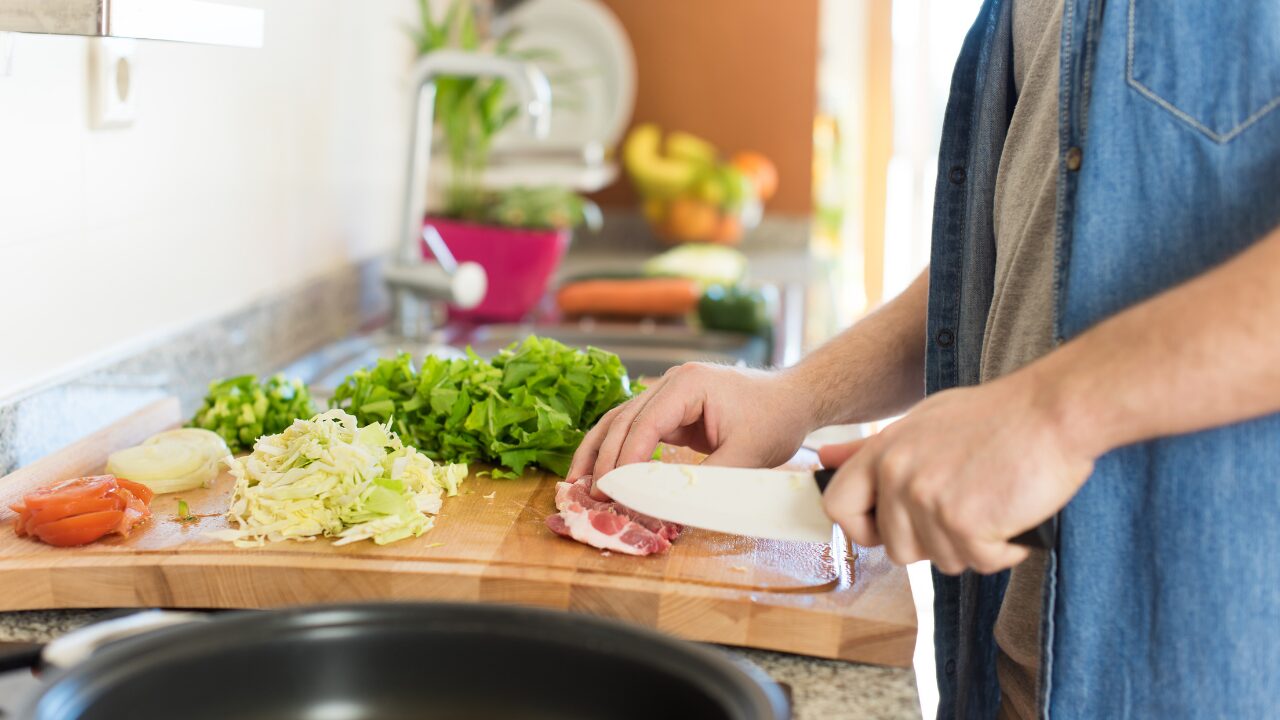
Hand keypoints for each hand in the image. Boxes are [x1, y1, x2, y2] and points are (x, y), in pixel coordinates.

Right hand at [568, 363, 816, 483]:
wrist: (794, 400)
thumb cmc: (775, 420)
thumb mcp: (747, 455)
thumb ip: (708, 480)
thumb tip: (670, 506)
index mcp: (688, 385)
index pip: (645, 423)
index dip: (624, 458)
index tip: (610, 489)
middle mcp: (671, 383)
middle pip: (624, 419)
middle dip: (604, 458)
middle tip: (589, 494)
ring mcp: (668, 394)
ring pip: (621, 421)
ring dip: (599, 451)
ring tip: (577, 481)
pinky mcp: (671, 409)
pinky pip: (637, 428)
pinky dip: (619, 450)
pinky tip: (602, 472)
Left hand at [819, 374, 1093, 573]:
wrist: (1052, 411)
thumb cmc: (995, 417)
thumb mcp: (921, 422)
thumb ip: (871, 449)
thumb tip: (822, 459)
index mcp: (883, 450)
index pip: (837, 506)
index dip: (863, 528)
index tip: (893, 527)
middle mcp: (898, 475)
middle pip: (897, 549)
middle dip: (934, 542)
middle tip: (968, 508)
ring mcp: (929, 499)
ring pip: (942, 561)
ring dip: (974, 544)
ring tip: (995, 503)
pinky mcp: (964, 522)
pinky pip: (980, 563)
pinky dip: (1004, 549)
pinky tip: (1014, 513)